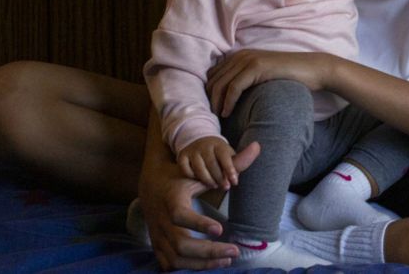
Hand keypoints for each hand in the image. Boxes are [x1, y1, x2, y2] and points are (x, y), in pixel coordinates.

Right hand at [139, 141, 259, 270]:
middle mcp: (162, 220)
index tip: (220, 229)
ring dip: (202, 263)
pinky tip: (209, 265)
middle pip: (181, 244)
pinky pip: (169, 264)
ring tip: (227, 260)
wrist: (150, 185)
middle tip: (234, 250)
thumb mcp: (201, 170)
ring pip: (176, 258)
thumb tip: (257, 147)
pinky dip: (188, 268)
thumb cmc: (180, 176)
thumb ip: (232, 163)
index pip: (181, 216)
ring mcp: (158, 236)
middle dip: (208, 251)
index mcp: (172, 200)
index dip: (199, 224)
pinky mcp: (157, 246)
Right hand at [178, 136, 237, 189]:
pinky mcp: (182, 155)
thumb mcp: (228, 154)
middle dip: (219, 178)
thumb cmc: (217, 153)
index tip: (234, 182)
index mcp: (218, 145)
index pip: (225, 157)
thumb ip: (235, 162)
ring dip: (207, 180)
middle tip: (225, 187)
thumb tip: (240, 170)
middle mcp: (204, 146)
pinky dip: (192, 177)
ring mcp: (192, 150)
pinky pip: (186, 170)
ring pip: (199, 169)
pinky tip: (198, 179)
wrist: (199, 141)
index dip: (230, 170)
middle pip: (212, 164)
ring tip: (214, 185)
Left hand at [207, 50, 333, 117]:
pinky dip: (227, 102)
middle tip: (209, 118)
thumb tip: (227, 98)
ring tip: (216, 118)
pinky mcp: (256, 67)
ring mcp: (248, 60)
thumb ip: (245, 81)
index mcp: (240, 56)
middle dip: (208, 100)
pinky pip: (234, 87)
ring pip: (220, 84)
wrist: (311, 69)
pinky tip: (226, 113)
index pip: (213, 75)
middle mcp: (240, 55)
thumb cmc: (288, 77)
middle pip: (213, 80)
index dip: (207, 93)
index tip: (209, 110)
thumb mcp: (262, 77)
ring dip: (215, 103)